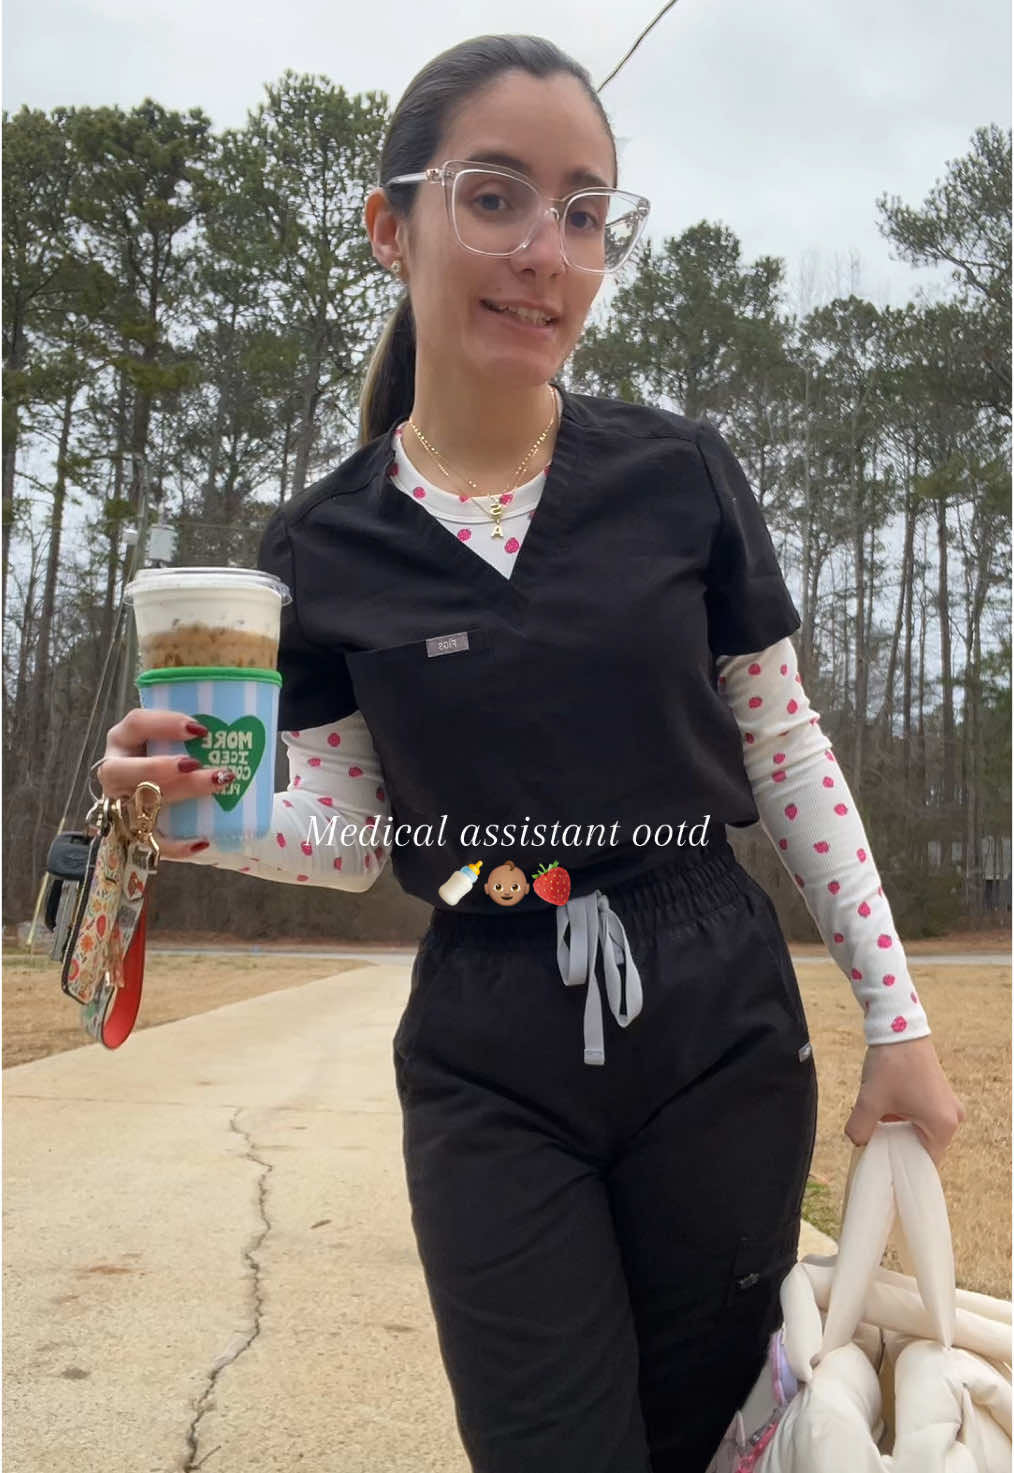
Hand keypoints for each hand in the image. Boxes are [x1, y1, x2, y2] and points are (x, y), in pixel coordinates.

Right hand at [97, 708, 234, 860]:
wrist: (151, 791)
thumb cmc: (167, 755)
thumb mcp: (170, 739)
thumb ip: (191, 735)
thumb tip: (241, 730)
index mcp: (123, 739)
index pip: (136, 723)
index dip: (164, 724)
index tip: (200, 729)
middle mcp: (115, 770)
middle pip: (124, 769)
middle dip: (159, 767)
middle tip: (195, 764)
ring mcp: (120, 802)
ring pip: (140, 802)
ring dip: (178, 794)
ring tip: (215, 786)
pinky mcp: (133, 831)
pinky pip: (151, 842)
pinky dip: (176, 846)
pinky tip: (203, 841)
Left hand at [844, 1035, 965, 1163]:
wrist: (899, 1027)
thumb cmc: (890, 1065)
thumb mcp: (870, 1101)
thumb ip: (860, 1130)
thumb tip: (857, 1143)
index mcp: (942, 1126)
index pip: (924, 1165)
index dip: (902, 1170)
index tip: (883, 1169)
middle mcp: (952, 1119)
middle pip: (921, 1147)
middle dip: (897, 1147)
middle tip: (873, 1145)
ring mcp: (947, 1105)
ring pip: (918, 1131)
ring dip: (897, 1130)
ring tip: (876, 1124)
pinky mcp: (938, 1094)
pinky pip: (920, 1117)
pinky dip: (902, 1117)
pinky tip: (883, 1110)